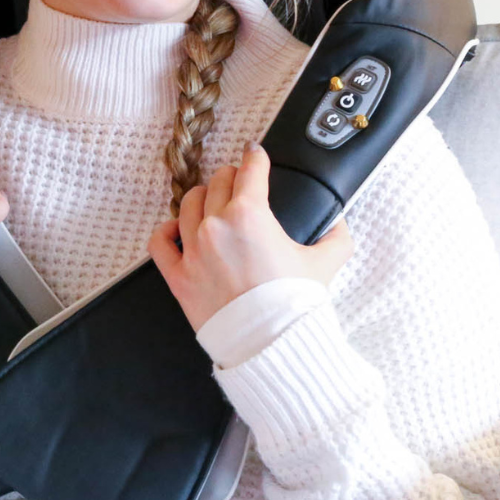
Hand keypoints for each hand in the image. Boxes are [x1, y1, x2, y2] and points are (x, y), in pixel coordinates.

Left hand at [147, 141, 353, 331]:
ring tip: (212, 203)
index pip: (250, 169)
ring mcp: (193, 250)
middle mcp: (216, 225)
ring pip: (189, 203)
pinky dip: (167, 231)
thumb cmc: (296, 305)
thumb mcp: (326, 263)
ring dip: (203, 198)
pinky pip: (160, 241)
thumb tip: (339, 223)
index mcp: (250, 214)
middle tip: (240, 184)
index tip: (255, 153)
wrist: (272, 346)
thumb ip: (336, 236)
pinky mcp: (178, 276)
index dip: (255, 157)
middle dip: (232, 178)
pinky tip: (178, 230)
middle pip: (219, 182)